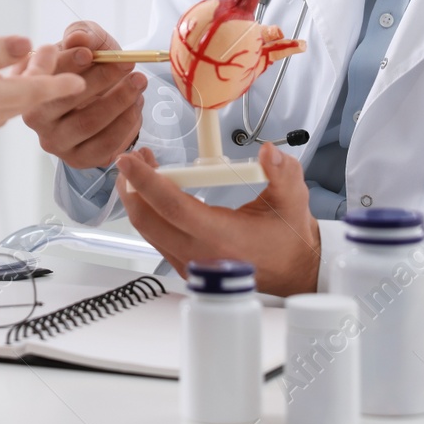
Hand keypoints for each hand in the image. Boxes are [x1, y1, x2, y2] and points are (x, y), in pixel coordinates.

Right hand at [20, 21, 147, 169]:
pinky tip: (137, 105)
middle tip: (127, 64)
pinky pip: (105, 146)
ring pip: (89, 124)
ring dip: (120, 101)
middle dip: (101, 80)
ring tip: (138, 82)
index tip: (89, 53)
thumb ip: (82, 35)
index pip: (42, 76)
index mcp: (28, 85)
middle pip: (66, 101)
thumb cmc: (86, 64)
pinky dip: (126, 124)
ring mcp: (56, 142)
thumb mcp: (85, 41)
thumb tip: (79, 39)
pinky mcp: (79, 159)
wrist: (101, 92)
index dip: (66, 64)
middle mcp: (35, 118)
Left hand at [116, 143, 320, 296]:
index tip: (129, 161)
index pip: (173, 208)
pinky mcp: (187, 266)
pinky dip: (149, 212)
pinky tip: (155, 192)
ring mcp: (191, 264)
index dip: (147, 182)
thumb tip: (267, 152)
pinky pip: (157, 238)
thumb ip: (282, 172)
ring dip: (138, 198)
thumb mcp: (293, 199)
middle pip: (148, 221)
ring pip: (148, 231)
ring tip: (144, 168)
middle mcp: (201, 254)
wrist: (294, 271)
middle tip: (132, 159)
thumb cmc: (289, 237)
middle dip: (132, 186)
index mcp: (223, 237)